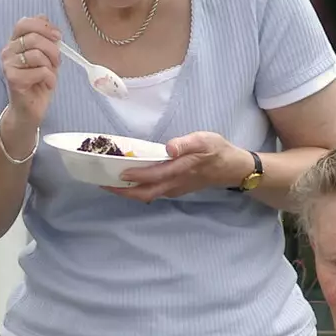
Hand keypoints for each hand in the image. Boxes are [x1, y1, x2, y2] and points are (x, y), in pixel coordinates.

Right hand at [0, 16, 59, 132]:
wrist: (30, 110)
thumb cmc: (38, 82)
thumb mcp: (45, 56)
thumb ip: (44, 38)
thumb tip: (44, 17)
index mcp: (14, 43)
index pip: (24, 23)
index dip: (43, 26)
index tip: (57, 36)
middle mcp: (7, 51)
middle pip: (34, 38)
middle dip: (53, 50)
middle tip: (57, 62)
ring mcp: (8, 65)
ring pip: (38, 54)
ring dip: (51, 66)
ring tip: (51, 76)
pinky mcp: (13, 79)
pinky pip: (40, 71)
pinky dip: (50, 79)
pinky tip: (47, 85)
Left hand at [108, 131, 254, 202]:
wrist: (232, 168)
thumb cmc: (217, 151)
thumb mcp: (205, 140)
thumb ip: (186, 144)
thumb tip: (169, 148)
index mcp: (181, 170)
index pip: (154, 176)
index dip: (136, 177)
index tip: (118, 174)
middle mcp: (175, 184)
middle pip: (145, 193)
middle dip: (123, 192)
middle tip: (103, 183)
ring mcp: (174, 189)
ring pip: (148, 195)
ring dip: (128, 192)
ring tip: (110, 183)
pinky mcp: (175, 189)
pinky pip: (153, 192)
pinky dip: (138, 189)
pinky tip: (129, 182)